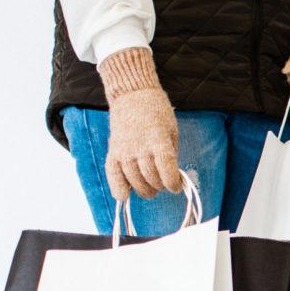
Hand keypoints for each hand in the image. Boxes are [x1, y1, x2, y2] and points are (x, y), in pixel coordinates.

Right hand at [97, 48, 181, 200]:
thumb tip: (172, 177)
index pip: (166, 171)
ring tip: (151, 187)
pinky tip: (124, 196)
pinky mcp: (113, 151)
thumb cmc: (157, 113)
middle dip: (161, 186)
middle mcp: (139, 147)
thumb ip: (171, 155)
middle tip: (163, 183)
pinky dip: (118, 188)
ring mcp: (124, 150)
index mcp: (158, 141)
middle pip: (151, 179)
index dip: (173, 184)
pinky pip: (113, 175)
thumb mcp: (172, 131)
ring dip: (145, 189)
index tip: (176, 186)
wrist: (132, 95)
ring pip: (134, 181)